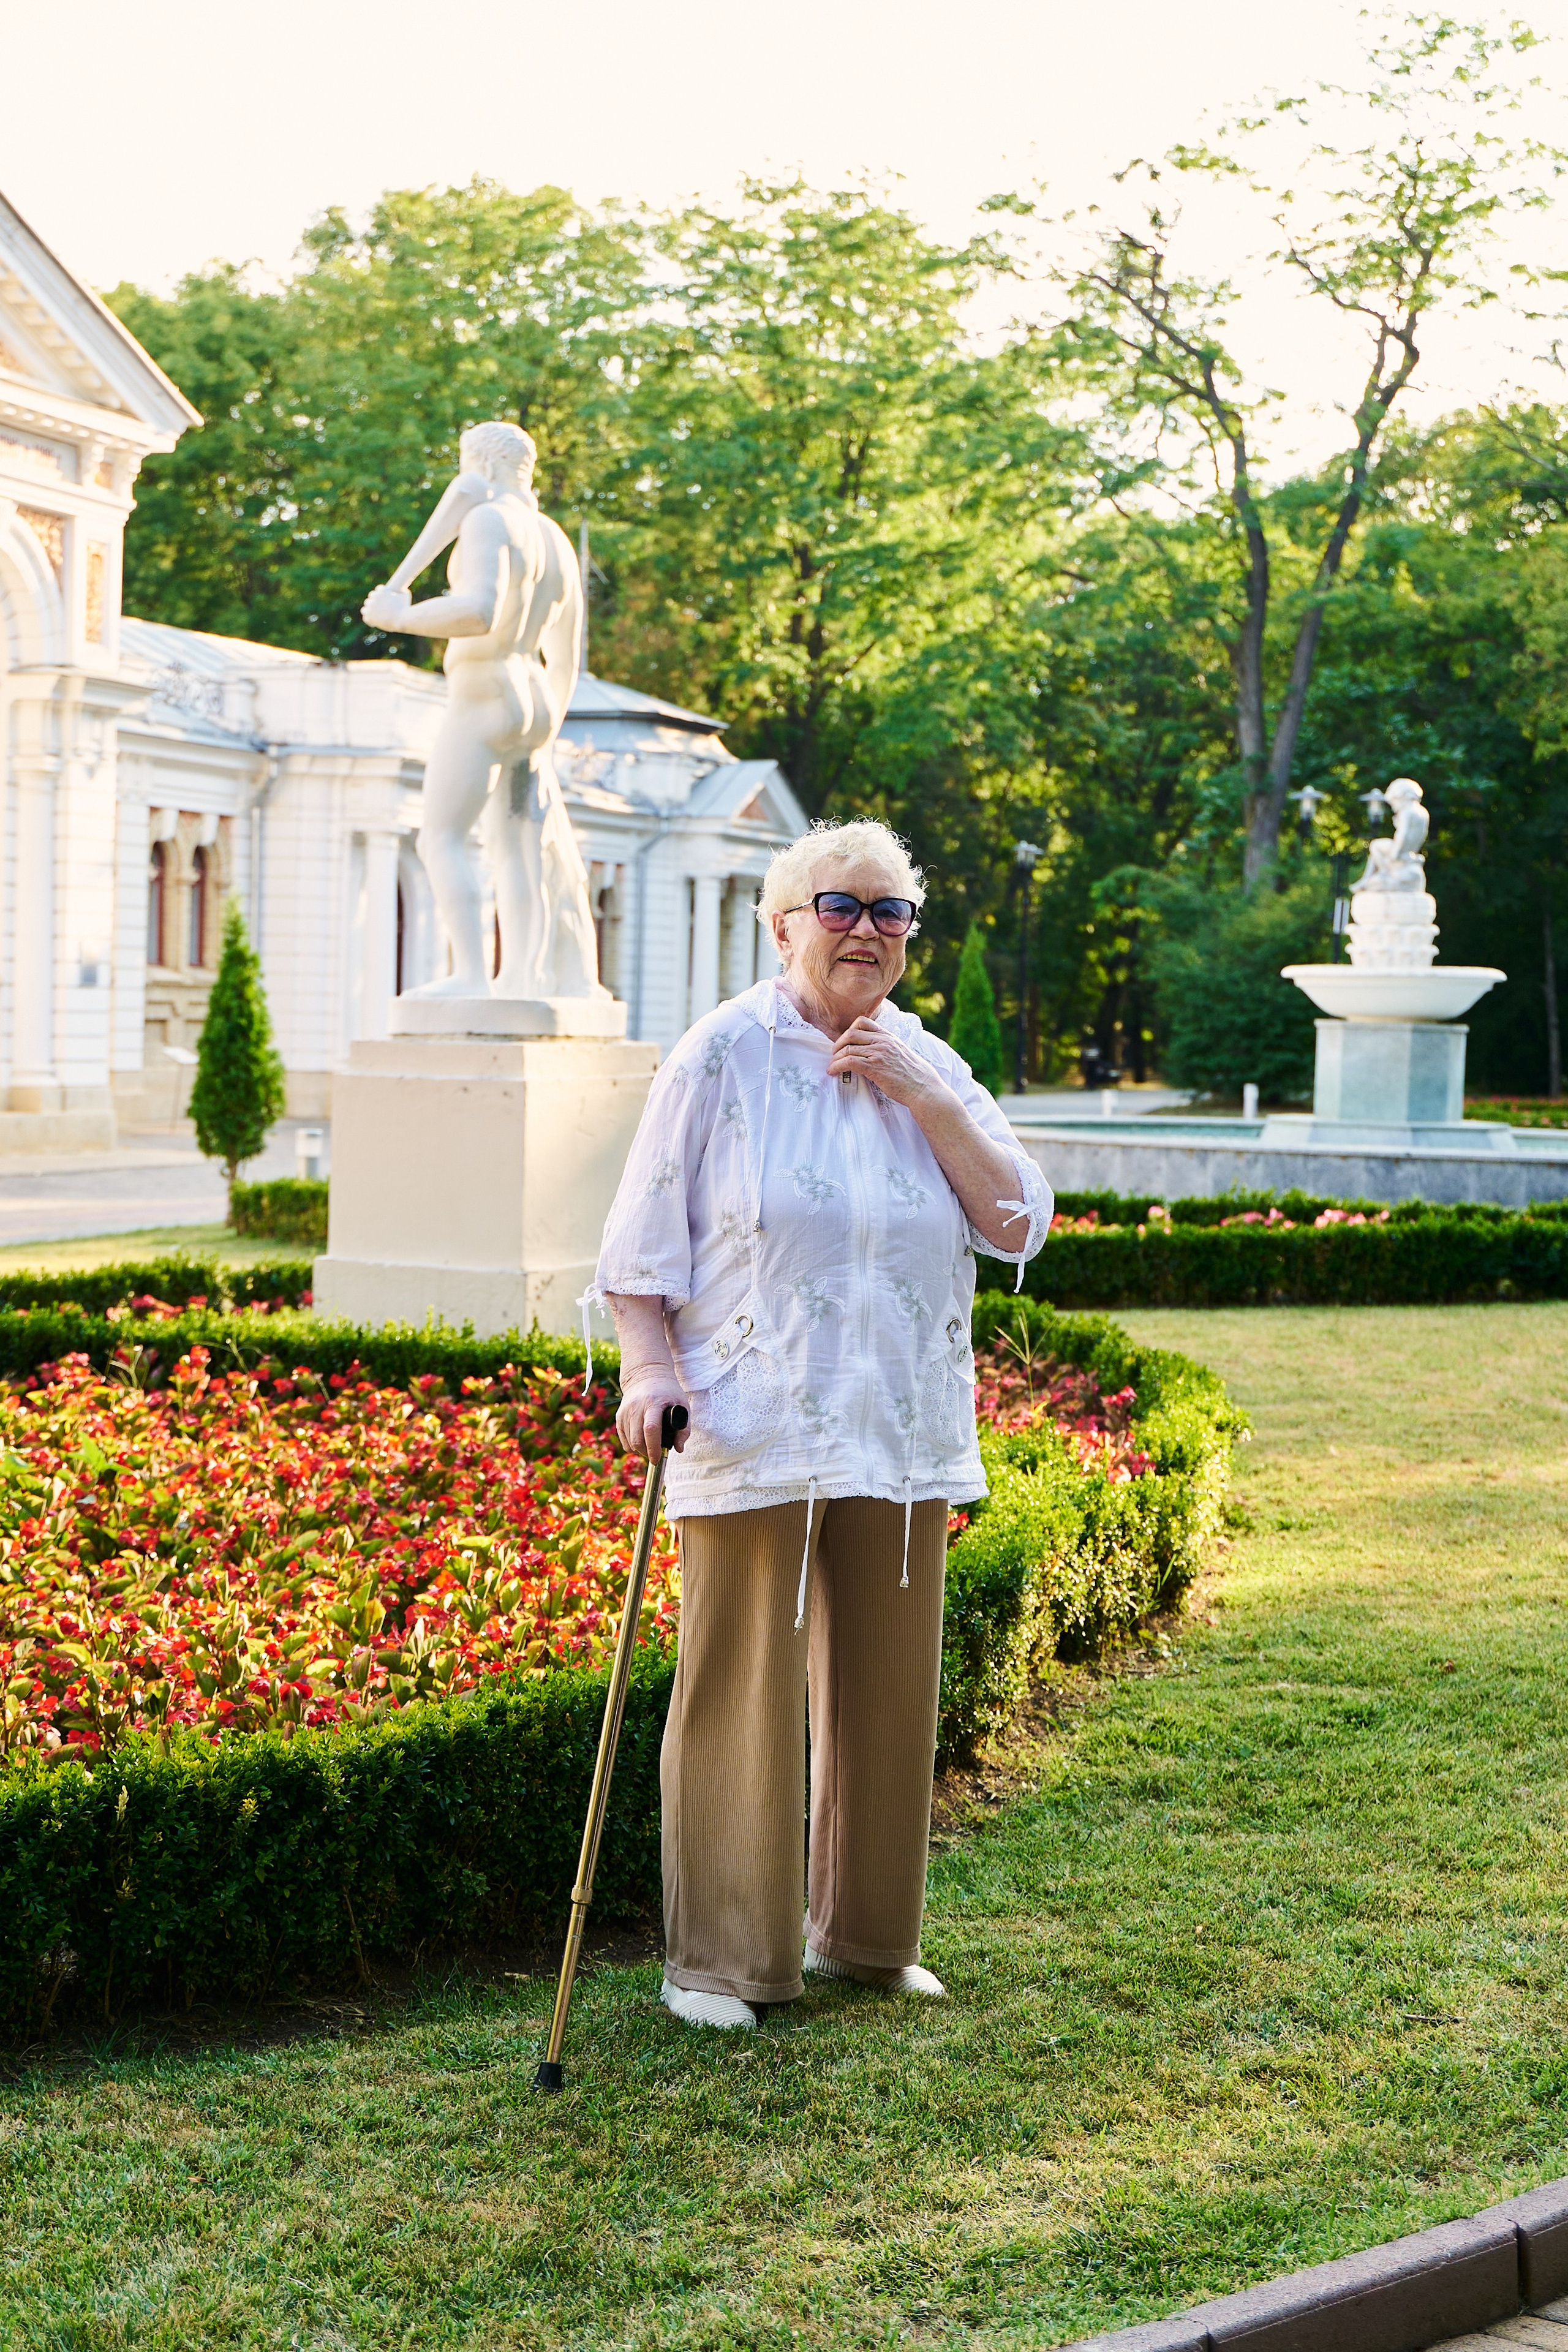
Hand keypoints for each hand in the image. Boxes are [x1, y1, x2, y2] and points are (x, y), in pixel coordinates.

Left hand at [361, 583, 412, 630]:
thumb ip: (403, 591)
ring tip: (374, 616)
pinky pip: (366, 618)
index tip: (383, 599)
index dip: (381, 594)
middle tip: (378, 608)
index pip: (378, 589)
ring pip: (365, 608)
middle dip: (374, 602)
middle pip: (371, 597)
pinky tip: (374, 623)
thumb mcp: (406, 596)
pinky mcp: (370, 617)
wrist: (402, 618)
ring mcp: (371, 607)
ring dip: (369, 611)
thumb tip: (403, 590)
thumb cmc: (405, 607)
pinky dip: (369, 620)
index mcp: (381, 591)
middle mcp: (374, 597)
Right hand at [615, 1371, 690, 1461]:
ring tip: (651, 1448)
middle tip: (656, 1454)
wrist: (646, 1375)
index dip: (654, 1447)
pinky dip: (632, 1446)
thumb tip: (678, 1448)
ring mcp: (625, 1411)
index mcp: (653, 1402)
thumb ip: (684, 1428)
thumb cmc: (667, 1391)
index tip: (658, 1458)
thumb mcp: (682, 1404)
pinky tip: (641, 1444)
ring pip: (629, 1442)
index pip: (651, 1429)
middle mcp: (636, 1407)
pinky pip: (623, 1439)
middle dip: (647, 1452)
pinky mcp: (619, 1416)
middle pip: (637, 1439)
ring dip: (640, 1451)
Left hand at [826, 1016, 942, 1108]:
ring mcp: (878, 1053)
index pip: (863, 1022)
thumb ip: (886, 1048)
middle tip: (835, 1054)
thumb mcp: (901, 1053)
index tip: (845, 1042)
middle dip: (838, 1044)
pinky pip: (848, 1061)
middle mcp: (882, 1041)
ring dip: (835, 1058)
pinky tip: (833, 1072)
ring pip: (847, 1048)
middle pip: (851, 1033)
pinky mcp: (874, 1067)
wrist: (923, 1087)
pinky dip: (837, 1066)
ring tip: (833, 1066)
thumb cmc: (914, 1074)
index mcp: (888, 1036)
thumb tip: (871, 1052)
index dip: (849, 1030)